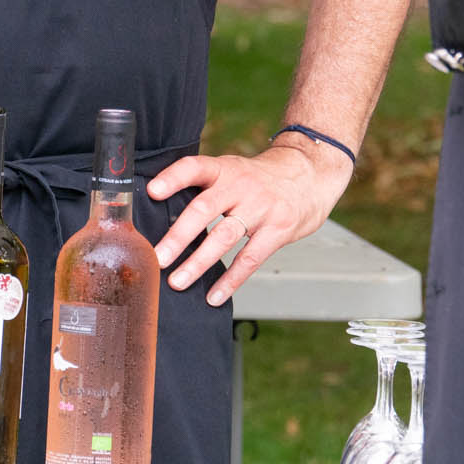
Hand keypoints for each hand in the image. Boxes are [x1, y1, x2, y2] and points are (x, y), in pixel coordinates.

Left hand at [145, 141, 354, 304]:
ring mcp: (261, 207)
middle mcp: (241, 185)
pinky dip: (230, 280)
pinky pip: (250, 258)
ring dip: (198, 262)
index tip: (152, 192)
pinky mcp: (278, 229)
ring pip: (224, 237)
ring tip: (177, 281)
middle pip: (205, 208)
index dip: (173, 178)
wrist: (310, 175)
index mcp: (225, 168)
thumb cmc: (261, 179)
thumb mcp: (234, 171)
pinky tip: (213, 295)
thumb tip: (161, 215)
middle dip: (179, 236)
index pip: (195, 167)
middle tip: (158, 257)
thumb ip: (205, 188)